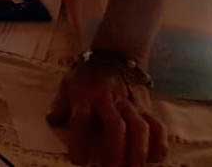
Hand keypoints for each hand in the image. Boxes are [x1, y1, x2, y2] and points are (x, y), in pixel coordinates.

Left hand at [48, 60, 167, 165]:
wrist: (113, 56)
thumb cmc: (85, 77)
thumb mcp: (67, 85)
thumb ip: (60, 105)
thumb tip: (53, 122)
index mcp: (84, 95)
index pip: (81, 118)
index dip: (79, 142)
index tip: (78, 161)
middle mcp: (108, 99)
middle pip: (116, 126)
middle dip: (114, 151)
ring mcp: (130, 104)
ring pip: (139, 127)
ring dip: (138, 152)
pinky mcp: (146, 108)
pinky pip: (158, 126)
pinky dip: (159, 144)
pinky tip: (154, 159)